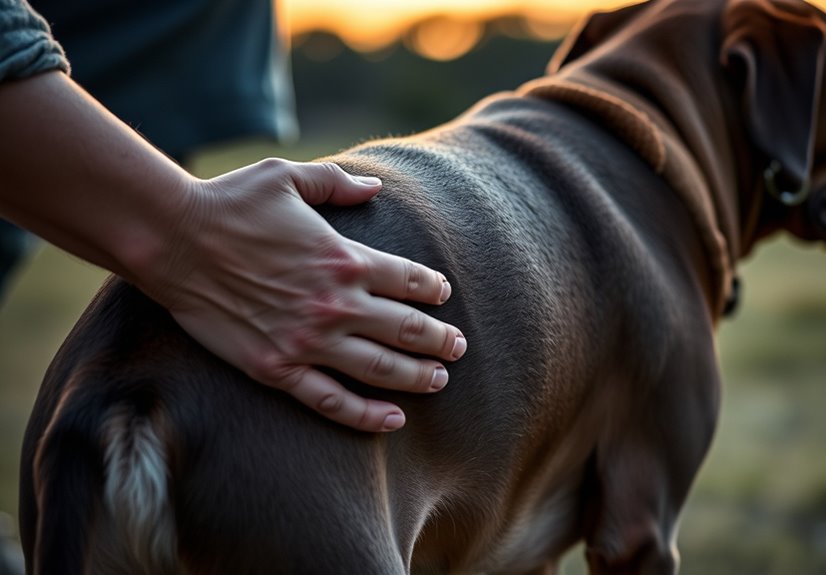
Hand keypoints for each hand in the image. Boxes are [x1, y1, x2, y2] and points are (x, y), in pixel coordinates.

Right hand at [142, 158, 465, 431]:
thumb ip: (338, 183)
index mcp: (344, 258)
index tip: (443, 296)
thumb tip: (375, 187)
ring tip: (440, 380)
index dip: (433, 290)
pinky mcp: (277, 368)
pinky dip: (366, 414)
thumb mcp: (288, 176)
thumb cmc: (230, 203)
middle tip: (458, 347)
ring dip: (417, 376)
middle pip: (408, 329)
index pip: (410, 280)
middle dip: (440, 340)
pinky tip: (392, 420)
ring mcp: (308, 340)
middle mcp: (335, 304)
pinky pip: (331, 400)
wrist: (172, 239)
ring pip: (380, 369)